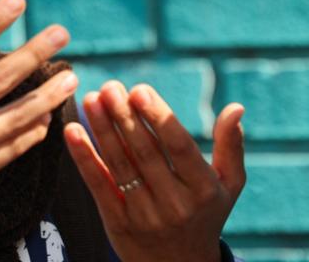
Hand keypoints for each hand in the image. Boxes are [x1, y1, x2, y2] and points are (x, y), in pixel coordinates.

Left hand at [64, 82, 245, 261]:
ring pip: (119, 164)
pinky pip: (98, 184)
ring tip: (91, 99)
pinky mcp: (117, 222)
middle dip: (124, 116)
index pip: (178, 146)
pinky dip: (83, 156)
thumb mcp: (228, 186)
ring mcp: (145, 214)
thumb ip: (231, 146)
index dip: (157, 117)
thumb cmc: (206, 215)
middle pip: (144, 152)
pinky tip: (72, 131)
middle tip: (111, 87)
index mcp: (203, 189)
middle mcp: (175, 203)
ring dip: (102, 129)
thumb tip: (236, 107)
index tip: (139, 90)